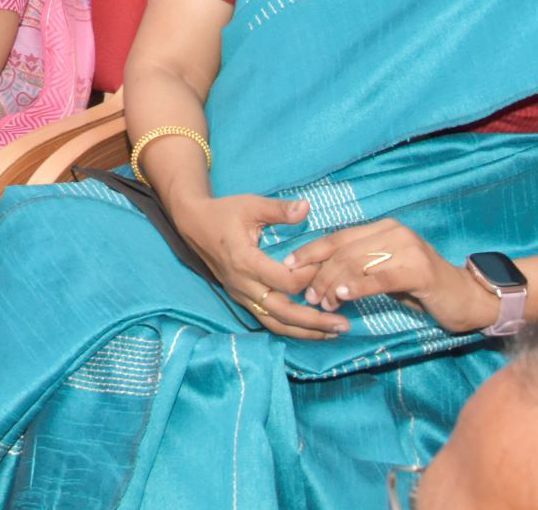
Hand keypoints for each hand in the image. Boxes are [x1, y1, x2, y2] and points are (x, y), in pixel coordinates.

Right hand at [168, 192, 341, 339]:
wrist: (193, 223)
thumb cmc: (224, 212)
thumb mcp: (251, 205)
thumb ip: (279, 210)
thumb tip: (307, 207)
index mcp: (245, 261)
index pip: (285, 282)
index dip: (309, 277)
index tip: (326, 266)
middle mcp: (243, 284)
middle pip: (283, 313)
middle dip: (314, 321)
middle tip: (344, 324)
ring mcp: (241, 295)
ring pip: (275, 323)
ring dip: (305, 332)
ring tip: (333, 332)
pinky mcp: (242, 299)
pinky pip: (267, 320)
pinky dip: (290, 328)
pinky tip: (311, 329)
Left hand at [285, 218, 490, 332]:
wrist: (468, 298)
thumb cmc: (421, 287)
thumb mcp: (385, 272)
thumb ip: (358, 268)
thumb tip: (317, 278)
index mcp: (383, 228)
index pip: (337, 237)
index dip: (310, 251)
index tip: (287, 266)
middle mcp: (394, 232)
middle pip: (343, 250)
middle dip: (319, 273)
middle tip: (307, 295)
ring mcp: (408, 249)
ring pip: (357, 263)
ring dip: (333, 284)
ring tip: (321, 301)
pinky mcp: (420, 270)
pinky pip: (380, 277)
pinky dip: (358, 286)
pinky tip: (342, 296)